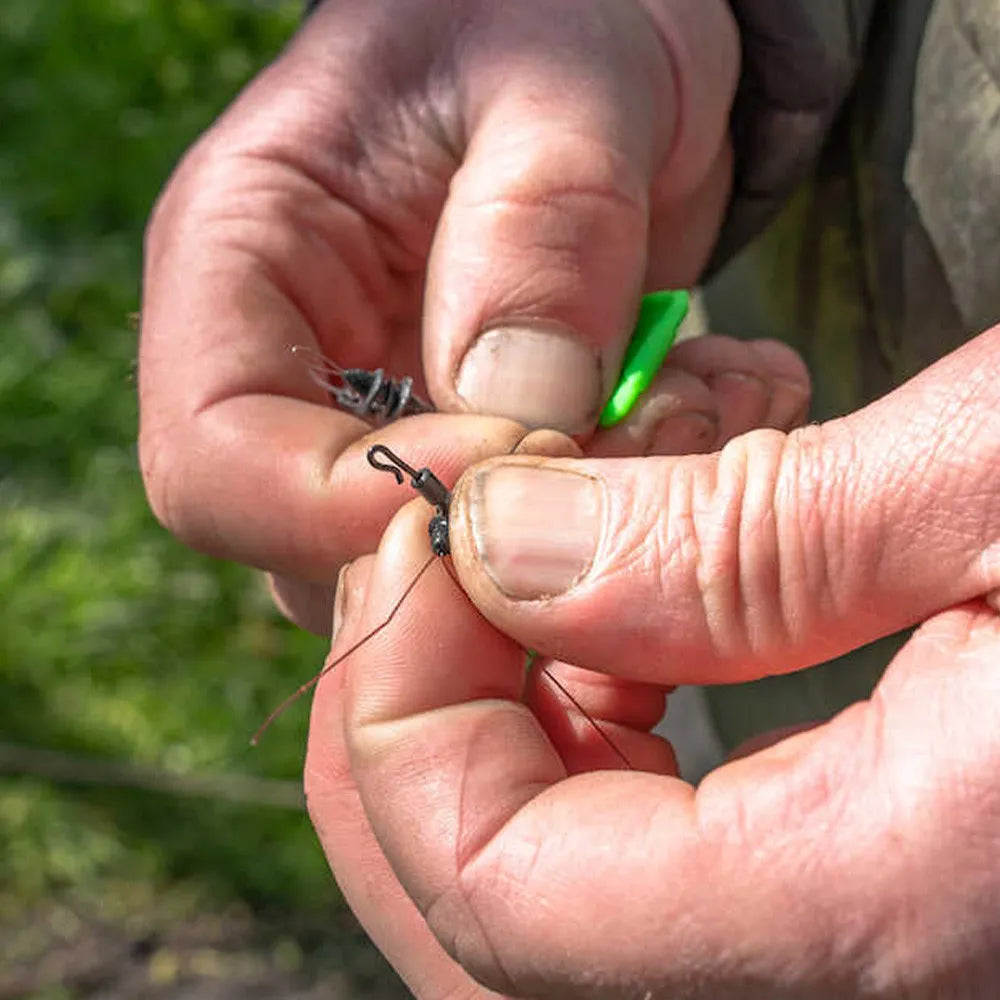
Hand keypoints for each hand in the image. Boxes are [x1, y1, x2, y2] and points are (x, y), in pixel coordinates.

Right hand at [138, 0, 808, 631]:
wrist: (601, 33)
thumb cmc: (549, 16)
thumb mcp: (558, 82)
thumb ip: (537, 235)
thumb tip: (526, 417)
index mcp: (242, 267)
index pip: (214, 466)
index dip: (351, 504)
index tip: (525, 446)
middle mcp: (296, 372)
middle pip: (324, 554)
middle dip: (492, 536)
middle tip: (650, 433)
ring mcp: (387, 423)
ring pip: (441, 571)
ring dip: (584, 525)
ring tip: (698, 399)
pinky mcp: (476, 449)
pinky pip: (530, 547)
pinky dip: (633, 506)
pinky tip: (713, 404)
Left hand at [309, 326, 999, 996]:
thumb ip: (731, 537)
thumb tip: (491, 540)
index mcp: (902, 921)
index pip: (504, 900)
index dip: (404, 712)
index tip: (420, 534)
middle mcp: (862, 980)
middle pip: (490, 925)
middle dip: (413, 720)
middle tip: (429, 545)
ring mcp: (857, 945)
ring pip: (550, 886)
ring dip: (491, 706)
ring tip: (541, 540)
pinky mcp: (860, 882)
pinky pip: (637, 842)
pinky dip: (581, 714)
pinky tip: (630, 592)